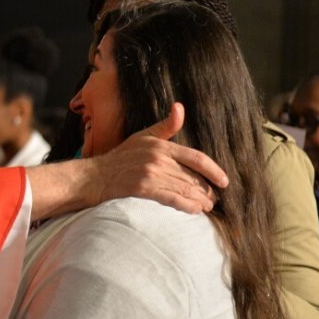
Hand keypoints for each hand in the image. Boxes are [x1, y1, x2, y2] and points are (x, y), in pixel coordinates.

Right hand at [89, 103, 227, 212]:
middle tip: (214, 199)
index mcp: (161, 145)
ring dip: (200, 200)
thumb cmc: (119, 157)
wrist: (94, 176)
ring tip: (207, 206)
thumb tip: (179, 107)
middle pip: (193, 177)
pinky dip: (186, 206)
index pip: (196, 158)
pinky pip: (172, 199)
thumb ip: (165, 126)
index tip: (224, 181)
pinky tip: (195, 210)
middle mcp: (158, 158)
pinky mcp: (142, 188)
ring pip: (185, 189)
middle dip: (207, 190)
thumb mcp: (142, 136)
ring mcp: (150, 173)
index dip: (214, 171)